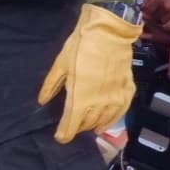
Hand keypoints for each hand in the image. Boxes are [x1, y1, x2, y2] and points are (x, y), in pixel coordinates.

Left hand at [39, 4, 140, 142]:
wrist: (109, 31)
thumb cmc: (81, 45)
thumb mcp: (60, 64)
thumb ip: (52, 85)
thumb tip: (42, 101)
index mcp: (81, 94)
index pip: (72, 121)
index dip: (65, 132)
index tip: (60, 138)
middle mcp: (100, 99)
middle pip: (88, 122)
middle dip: (77, 128)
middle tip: (70, 128)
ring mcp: (116, 95)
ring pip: (104, 119)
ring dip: (93, 125)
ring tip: (85, 127)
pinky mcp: (128, 89)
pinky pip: (121, 111)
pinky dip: (112, 120)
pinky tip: (105, 125)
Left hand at [140, 0, 169, 30]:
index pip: (146, 7)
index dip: (146, 11)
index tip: (147, 13)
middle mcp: (165, 4)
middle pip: (153, 15)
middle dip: (154, 16)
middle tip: (156, 17)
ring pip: (161, 20)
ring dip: (163, 20)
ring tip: (169, 18)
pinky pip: (168, 26)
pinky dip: (168, 26)